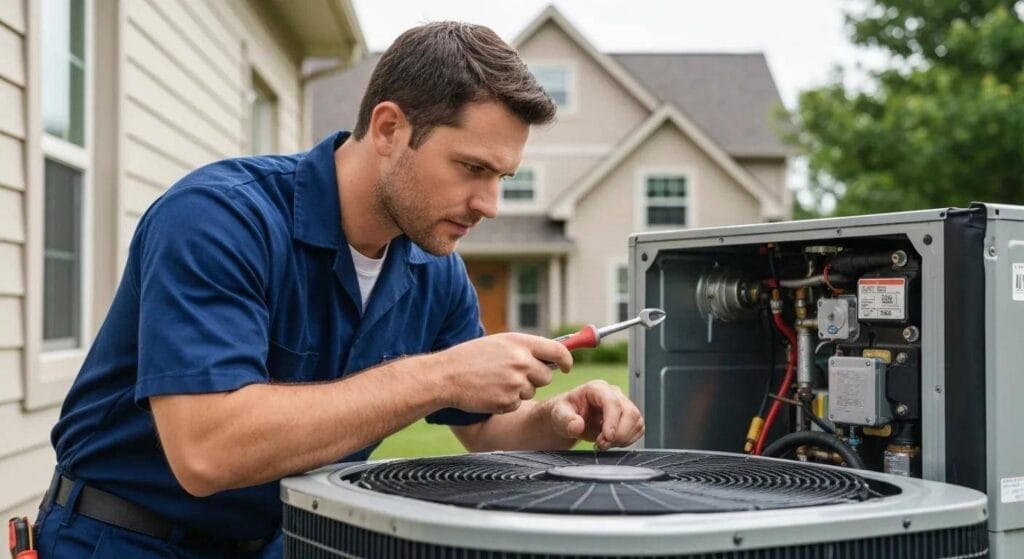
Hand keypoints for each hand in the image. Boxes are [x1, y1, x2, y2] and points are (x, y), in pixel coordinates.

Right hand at [432, 333, 572, 413]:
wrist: (446, 376)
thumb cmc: (470, 357)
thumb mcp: (499, 343)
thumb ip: (523, 347)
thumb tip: (551, 354)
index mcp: (520, 343)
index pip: (558, 350)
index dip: (566, 360)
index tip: (566, 367)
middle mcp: (521, 361)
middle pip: (546, 376)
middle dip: (536, 378)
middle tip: (515, 375)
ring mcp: (515, 382)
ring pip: (531, 391)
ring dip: (519, 390)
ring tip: (496, 381)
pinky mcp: (508, 401)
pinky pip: (517, 404)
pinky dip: (507, 401)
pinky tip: (490, 392)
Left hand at [544, 380, 643, 449]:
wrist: (567, 421)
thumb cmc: (563, 413)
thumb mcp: (557, 416)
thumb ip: (566, 420)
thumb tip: (577, 426)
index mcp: (596, 389)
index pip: (613, 402)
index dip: (613, 421)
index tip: (607, 438)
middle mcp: (613, 394)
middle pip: (630, 412)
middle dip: (619, 433)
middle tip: (601, 444)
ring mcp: (622, 404)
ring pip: (637, 421)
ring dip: (623, 438)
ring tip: (604, 443)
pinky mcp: (628, 417)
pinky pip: (638, 429)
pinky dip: (627, 440)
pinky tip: (612, 442)